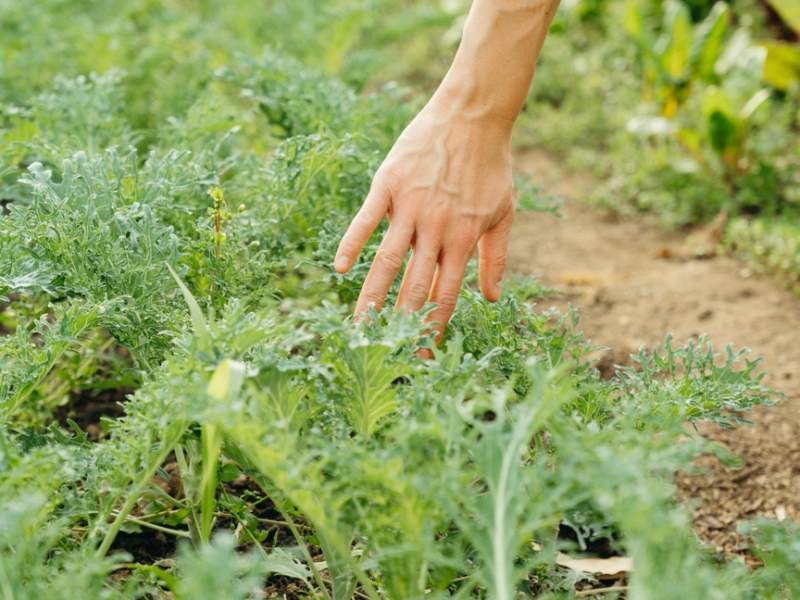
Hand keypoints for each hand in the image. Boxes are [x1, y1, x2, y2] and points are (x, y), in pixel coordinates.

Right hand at [334, 100, 515, 337]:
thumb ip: (495, 258)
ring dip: (372, 296)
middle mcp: (435, 228)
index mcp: (463, 238)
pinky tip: (340, 268)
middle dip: (401, 323)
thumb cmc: (492, 166)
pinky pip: (366, 219)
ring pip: (387, 260)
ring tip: (359, 326)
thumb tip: (492, 299)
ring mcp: (410, 206)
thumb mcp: (504, 213)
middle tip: (386, 352)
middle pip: (413, 286)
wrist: (474, 115)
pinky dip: (352, 242)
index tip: (423, 354)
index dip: (434, 327)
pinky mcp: (388, 184)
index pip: (446, 294)